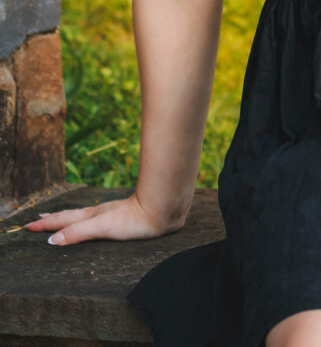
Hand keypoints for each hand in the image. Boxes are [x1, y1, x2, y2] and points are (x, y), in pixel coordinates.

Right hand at [22, 191, 186, 246]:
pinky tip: (95, 220)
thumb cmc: (135, 219)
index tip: (29, 225)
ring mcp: (111, 213)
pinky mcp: (124, 216)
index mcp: (92, 216)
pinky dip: (87, 220)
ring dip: (70, 217)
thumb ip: (78, 232)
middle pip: (72, 215)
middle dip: (55, 219)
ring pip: (85, 215)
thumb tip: (53, 240)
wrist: (162, 209)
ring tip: (61, 218)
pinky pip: (98, 218)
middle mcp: (100, 213)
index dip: (47, 225)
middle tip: (38, 219)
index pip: (65, 220)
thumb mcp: (102, 228)